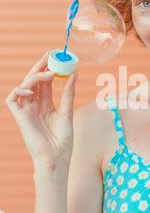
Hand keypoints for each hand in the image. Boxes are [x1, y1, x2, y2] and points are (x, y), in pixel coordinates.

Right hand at [5, 51, 77, 172]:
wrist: (57, 157)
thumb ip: (68, 93)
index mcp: (46, 104)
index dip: (49, 68)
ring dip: (34, 77)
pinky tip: (32, 90)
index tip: (58, 57)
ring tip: (50, 73)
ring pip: (24, 86)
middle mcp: (35, 105)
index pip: (45, 82)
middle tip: (49, 55)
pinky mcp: (19, 117)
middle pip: (34, 81)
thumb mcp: (67, 111)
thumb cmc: (63, 139)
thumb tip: (75, 73)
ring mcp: (26, 110)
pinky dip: (19, 91)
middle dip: (40, 66)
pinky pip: (12, 99)